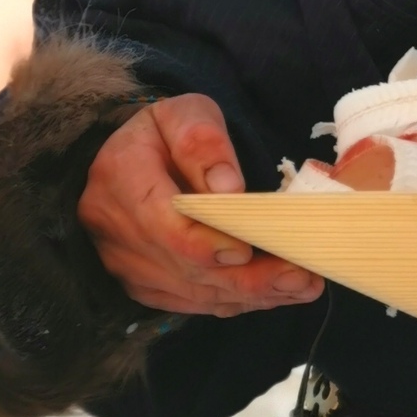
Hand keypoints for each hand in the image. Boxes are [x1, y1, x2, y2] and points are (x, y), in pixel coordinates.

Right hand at [78, 95, 323, 319]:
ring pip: (191, 291)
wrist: (133, 154)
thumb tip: (229, 187)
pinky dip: (232, 301)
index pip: (164, 226)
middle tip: (301, 277)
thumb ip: (204, 143)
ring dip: (248, 295)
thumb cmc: (167, 131)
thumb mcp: (185, 114)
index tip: (249, 251)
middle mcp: (115, 228)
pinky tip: (272, 294)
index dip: (207, 245)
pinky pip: (189, 302)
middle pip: (185, 267)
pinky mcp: (141, 284)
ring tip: (301, 286)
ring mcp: (124, 262)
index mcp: (121, 177)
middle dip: (246, 278)